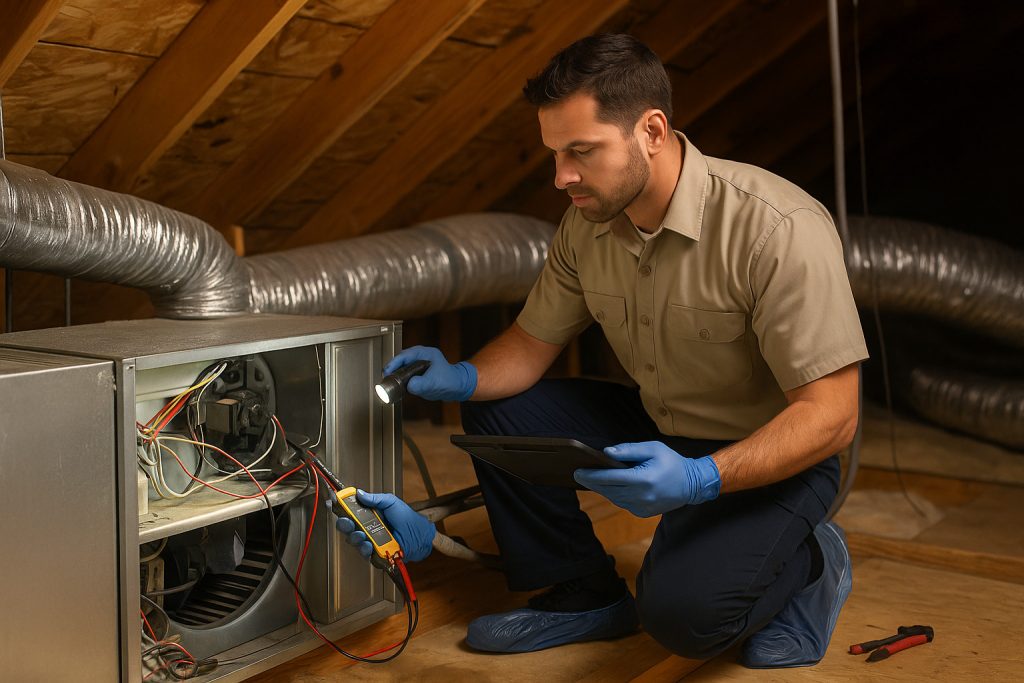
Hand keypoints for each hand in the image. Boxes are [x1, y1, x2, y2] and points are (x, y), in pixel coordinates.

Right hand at [330, 491, 435, 561]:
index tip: (334, 504)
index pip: (351, 512)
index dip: (341, 509)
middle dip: (344, 525)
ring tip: (362, 535)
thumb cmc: (407, 518)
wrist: (419, 535)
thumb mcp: (391, 503)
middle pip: (348, 528)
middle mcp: (367, 528)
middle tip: (346, 522)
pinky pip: (365, 553)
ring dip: (355, 538)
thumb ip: (375, 498)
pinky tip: (368, 545)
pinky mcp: (375, 553)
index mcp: (369, 514)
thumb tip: (359, 493)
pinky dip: (365, 549)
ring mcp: (371, 540)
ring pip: (354, 541)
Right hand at [384, 346, 476, 401]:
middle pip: (401, 359)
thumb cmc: (450, 381)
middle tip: (385, 377)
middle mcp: (420, 356)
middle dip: (392, 368)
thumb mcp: (434, 383)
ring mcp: (419, 363)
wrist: (457, 387)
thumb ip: (422, 384)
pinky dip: (400, 378)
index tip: (387, 371)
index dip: (394, 363)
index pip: (405, 355)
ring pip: (402, 366)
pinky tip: (396, 384)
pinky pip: (405, 373)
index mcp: (425, 353)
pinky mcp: (418, 372)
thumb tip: (409, 385)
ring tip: (388, 381)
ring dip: (395, 373)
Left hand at [573, 441, 720, 516]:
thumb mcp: (652, 448)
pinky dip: (614, 495)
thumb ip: (629, 450)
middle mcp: (641, 496)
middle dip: (592, 482)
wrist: (692, 484)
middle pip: (608, 489)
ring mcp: (642, 507)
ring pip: (614, 498)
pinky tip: (607, 487)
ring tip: (589, 479)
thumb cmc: (671, 462)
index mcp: (643, 479)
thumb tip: (607, 453)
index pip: (610, 478)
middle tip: (578, 475)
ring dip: (601, 489)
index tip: (578, 471)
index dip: (592, 475)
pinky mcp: (643, 513)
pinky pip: (622, 503)